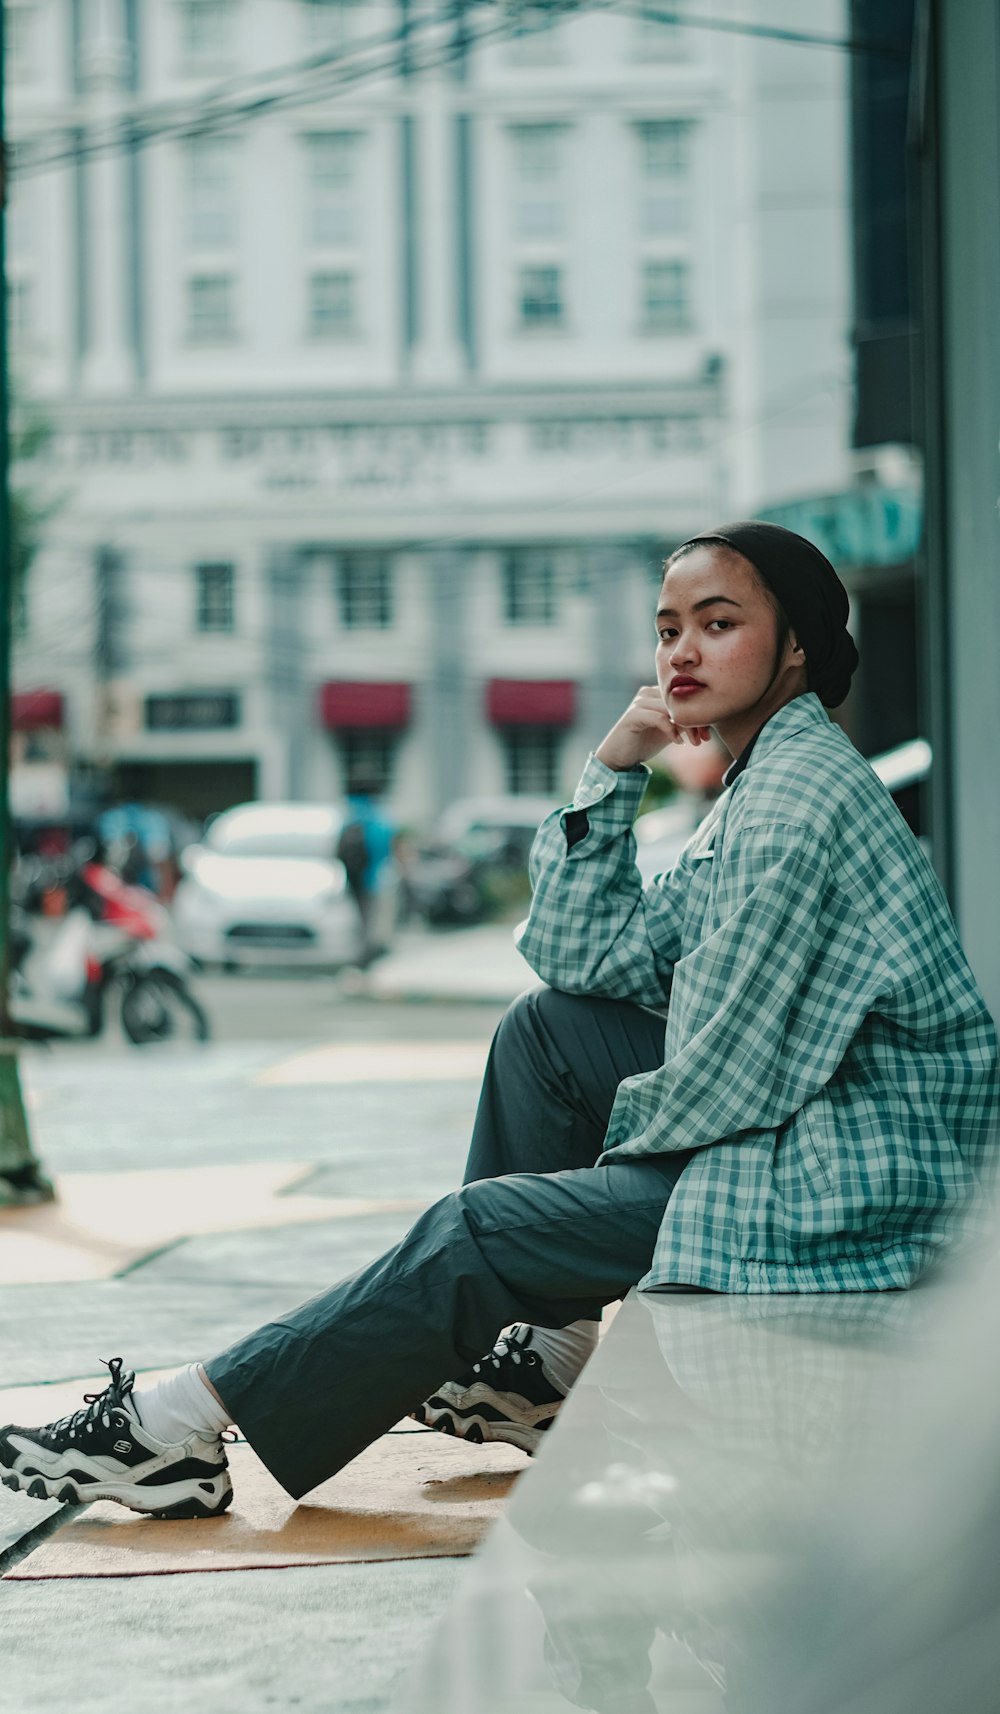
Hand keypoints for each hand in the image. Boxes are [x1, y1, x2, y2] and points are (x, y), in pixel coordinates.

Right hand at [595, 687, 711, 772]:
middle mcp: (648, 693)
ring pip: (672, 710)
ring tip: (694, 743)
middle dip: (696, 721)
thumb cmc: (645, 743)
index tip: (708, 734)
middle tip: (704, 739)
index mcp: (657, 693)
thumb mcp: (670, 730)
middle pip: (680, 702)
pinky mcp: (633, 715)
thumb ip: (684, 722)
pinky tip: (678, 742)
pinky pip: (659, 718)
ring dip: (687, 727)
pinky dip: (671, 730)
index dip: (699, 714)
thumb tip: (708, 721)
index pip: (684, 697)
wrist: (619, 757)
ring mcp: (639, 702)